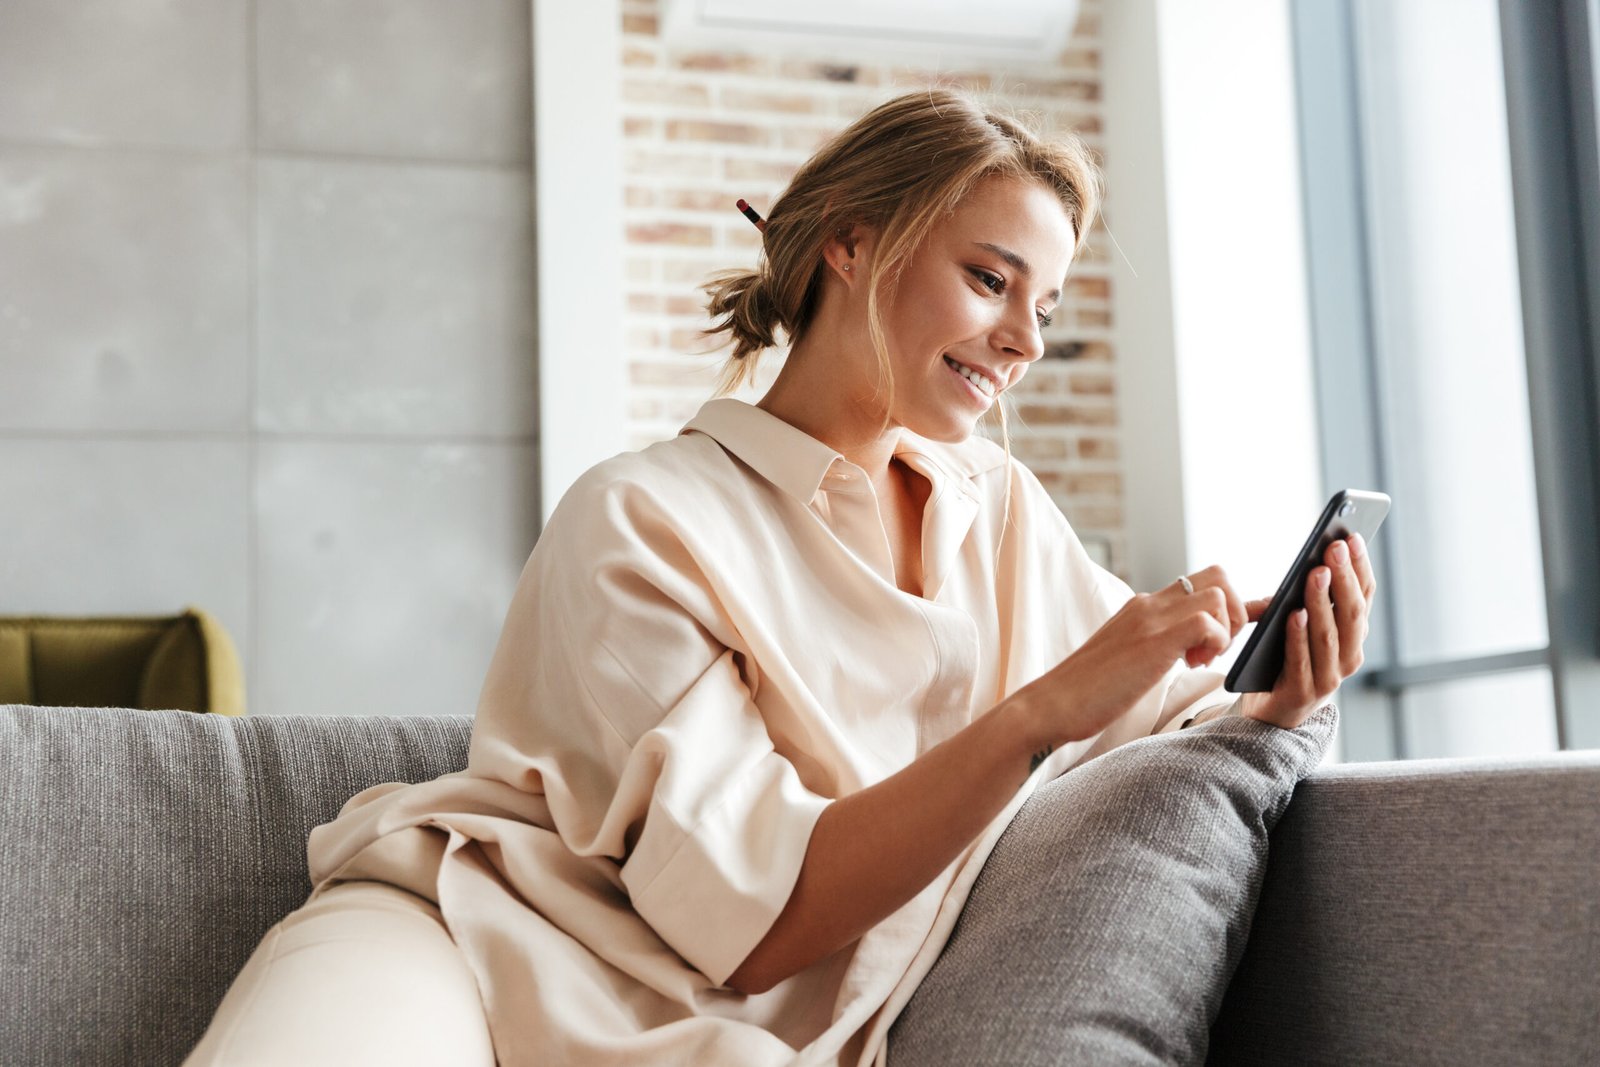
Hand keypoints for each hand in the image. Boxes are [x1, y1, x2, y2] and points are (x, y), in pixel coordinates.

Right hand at [1016, 565, 1249, 744]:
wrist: (1052, 704)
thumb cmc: (1088, 691)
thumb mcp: (1128, 657)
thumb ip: (1155, 645)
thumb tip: (1183, 650)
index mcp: (1143, 607)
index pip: (1199, 583)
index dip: (1230, 604)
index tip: (1244, 625)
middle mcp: (1148, 604)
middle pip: (1218, 576)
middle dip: (1233, 612)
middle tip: (1213, 650)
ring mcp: (1151, 618)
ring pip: (1218, 595)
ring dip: (1224, 630)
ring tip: (1198, 661)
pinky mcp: (1154, 640)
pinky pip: (1206, 622)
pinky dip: (1214, 644)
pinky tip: (1190, 666)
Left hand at [1240, 533, 1377, 729]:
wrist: (1274, 711)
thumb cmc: (1289, 657)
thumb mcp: (1307, 625)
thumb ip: (1312, 600)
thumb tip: (1313, 563)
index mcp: (1354, 636)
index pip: (1364, 597)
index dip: (1359, 567)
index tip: (1352, 538)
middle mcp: (1349, 657)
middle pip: (1350, 613)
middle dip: (1344, 577)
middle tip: (1334, 547)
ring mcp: (1329, 678)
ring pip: (1328, 635)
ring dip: (1321, 601)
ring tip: (1314, 573)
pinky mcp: (1301, 692)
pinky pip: (1300, 660)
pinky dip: (1298, 636)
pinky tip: (1293, 613)